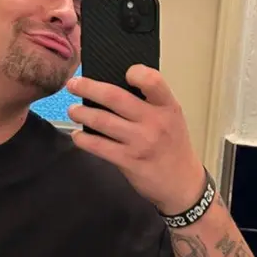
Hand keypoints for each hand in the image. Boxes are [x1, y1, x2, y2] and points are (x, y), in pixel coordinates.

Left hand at [66, 65, 204, 213]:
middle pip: (115, 97)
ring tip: (73, 110)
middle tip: (73, 84)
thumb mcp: (172, 119)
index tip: (122, 72)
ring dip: (81, 113)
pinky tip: (78, 136)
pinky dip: (83, 139)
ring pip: (102, 121)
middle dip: (88, 88)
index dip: (136, 72)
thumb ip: (151, 103)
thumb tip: (113, 89)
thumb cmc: (173, 147)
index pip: (152, 80)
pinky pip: (99, 146)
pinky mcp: (128, 160)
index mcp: (168, 107)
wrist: (182, 183)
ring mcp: (141, 142)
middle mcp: (155, 122)